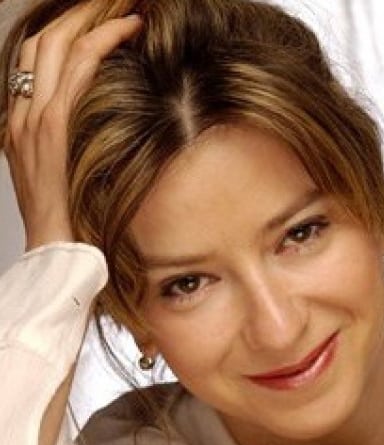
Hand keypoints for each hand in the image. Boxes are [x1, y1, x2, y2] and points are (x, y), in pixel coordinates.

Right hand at [3, 3, 142, 251]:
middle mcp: (21, 114)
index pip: (36, 58)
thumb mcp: (56, 176)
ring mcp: (33, 118)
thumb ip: (64, 146)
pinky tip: (128, 29)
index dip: (66, 29)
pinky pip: (79, 66)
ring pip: (58, 42)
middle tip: (113, 2)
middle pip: (44, 40)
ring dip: (92, 15)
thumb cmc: (63, 219)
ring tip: (124, 6)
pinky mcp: (53, 127)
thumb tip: (95, 125)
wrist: (52, 248)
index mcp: (20, 123)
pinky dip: (104, 39)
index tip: (97, 19)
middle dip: (79, 11)